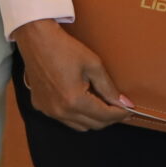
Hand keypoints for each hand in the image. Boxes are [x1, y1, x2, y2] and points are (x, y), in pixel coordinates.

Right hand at [12, 19, 130, 130]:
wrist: (36, 40)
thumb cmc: (64, 48)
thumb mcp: (93, 65)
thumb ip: (109, 88)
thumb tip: (124, 103)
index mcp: (74, 100)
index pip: (104, 116)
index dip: (120, 113)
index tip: (129, 109)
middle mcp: (60, 111)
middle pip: (94, 125)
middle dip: (109, 118)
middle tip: (119, 107)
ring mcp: (49, 111)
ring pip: (79, 126)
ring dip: (93, 119)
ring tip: (102, 104)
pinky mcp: (41, 107)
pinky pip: (64, 119)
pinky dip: (77, 115)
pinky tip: (82, 101)